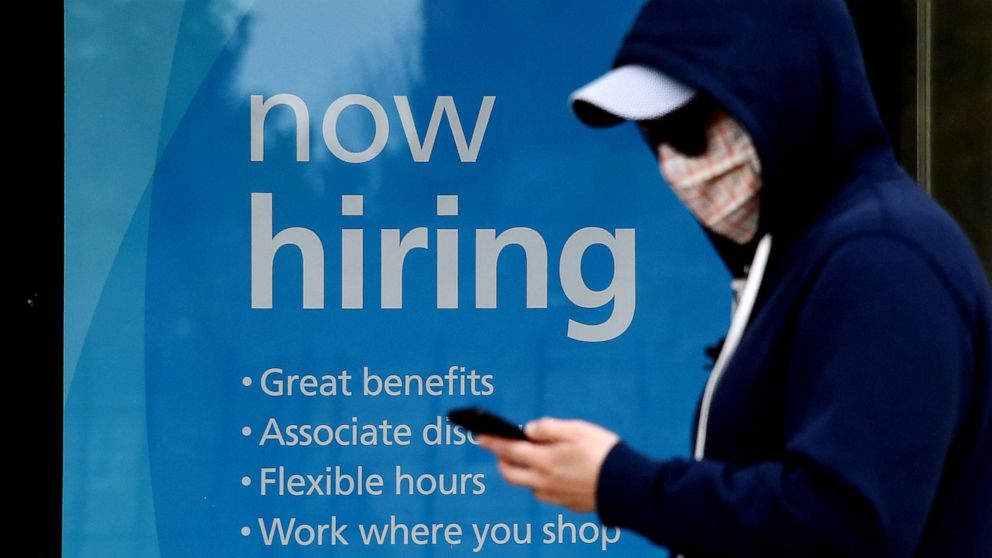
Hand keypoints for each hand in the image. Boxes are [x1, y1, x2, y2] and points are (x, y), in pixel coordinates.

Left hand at [477, 417, 619, 512]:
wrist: (629, 484)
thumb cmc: (603, 451)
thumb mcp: (576, 429)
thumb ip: (548, 428)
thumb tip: (528, 430)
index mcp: (544, 460)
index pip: (508, 450)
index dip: (492, 442)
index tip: (479, 436)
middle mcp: (544, 481)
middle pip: (511, 474)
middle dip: (501, 461)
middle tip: (502, 449)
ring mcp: (555, 495)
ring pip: (528, 485)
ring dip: (523, 472)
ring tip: (529, 458)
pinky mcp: (569, 504)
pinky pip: (546, 494)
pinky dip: (542, 483)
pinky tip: (553, 473)